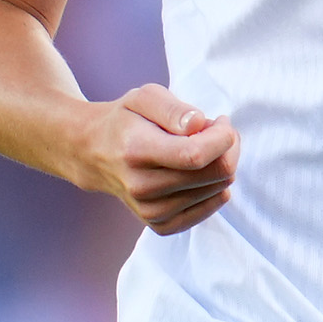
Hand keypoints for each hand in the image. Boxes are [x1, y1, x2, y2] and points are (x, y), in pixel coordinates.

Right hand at [73, 84, 239, 233]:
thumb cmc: (126, 120)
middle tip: (214, 132)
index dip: (223, 137)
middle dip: (228, 148)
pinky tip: (203, 174)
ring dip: (220, 166)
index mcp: (136, 150)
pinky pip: (206, 212)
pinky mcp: (159, 224)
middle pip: (214, 174)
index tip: (221, 121)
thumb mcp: (145, 97)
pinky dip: (214, 190)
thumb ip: (173, 109)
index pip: (196, 155)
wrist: (94, 152)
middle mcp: (141, 186)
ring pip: (216, 191)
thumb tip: (199, 124)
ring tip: (199, 149)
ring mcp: (149, 210)